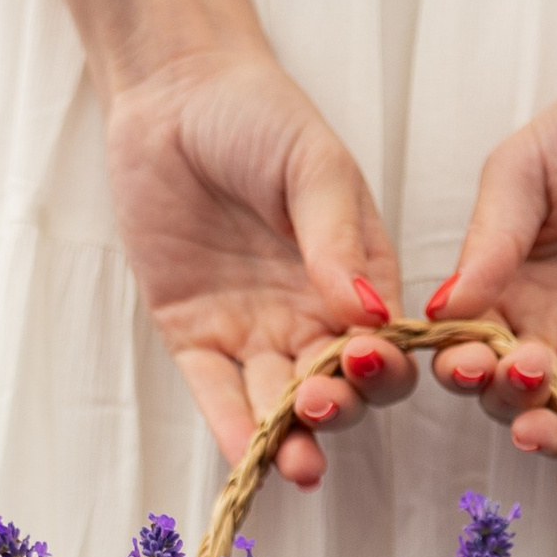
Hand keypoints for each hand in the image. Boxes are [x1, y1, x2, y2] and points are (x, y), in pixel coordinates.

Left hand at [104, 43, 416, 487]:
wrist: (172, 93)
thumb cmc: (258, 114)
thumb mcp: (314, 166)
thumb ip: (337, 239)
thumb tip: (369, 315)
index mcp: (358, 277)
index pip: (384, 342)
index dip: (382, 364)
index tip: (369, 361)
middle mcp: (311, 315)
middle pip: (338, 387)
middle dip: (337, 408)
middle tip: (320, 405)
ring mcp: (254, 330)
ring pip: (280, 403)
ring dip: (292, 439)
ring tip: (299, 463)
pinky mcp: (196, 336)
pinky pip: (217, 392)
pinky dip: (233, 428)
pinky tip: (248, 459)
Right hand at [428, 36, 556, 494]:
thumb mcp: (526, 167)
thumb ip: (491, 236)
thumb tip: (441, 308)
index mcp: (506, 286)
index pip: (468, 345)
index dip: (458, 363)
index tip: (455, 361)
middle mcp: (550, 326)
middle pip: (511, 390)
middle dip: (503, 396)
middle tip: (513, 373)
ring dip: (549, 434)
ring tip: (536, 432)